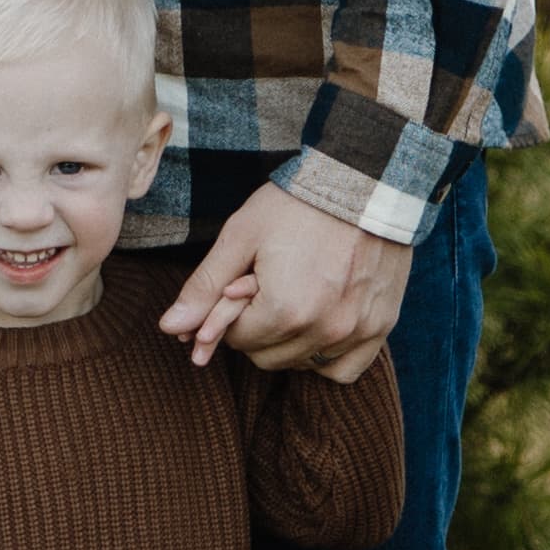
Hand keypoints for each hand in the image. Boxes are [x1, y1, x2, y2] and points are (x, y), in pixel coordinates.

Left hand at [160, 177, 413, 374]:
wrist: (364, 181)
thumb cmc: (296, 204)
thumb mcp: (241, 236)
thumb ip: (204, 287)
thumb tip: (169, 329)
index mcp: (285, 310)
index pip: (238, 339)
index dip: (231, 312)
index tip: (241, 283)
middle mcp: (323, 330)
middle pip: (267, 357)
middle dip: (256, 329)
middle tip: (264, 290)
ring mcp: (356, 332)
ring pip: (301, 364)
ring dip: (288, 342)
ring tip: (291, 299)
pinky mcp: (380, 327)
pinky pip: (344, 368)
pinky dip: (326, 356)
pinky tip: (317, 326)